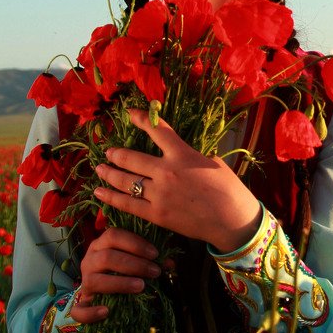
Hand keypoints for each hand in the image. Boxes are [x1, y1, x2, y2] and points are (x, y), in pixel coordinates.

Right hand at [69, 227, 160, 324]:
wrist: (102, 293)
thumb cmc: (123, 271)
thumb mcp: (136, 261)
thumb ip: (150, 259)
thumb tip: (169, 263)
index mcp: (101, 244)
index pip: (114, 235)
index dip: (135, 244)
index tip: (155, 254)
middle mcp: (89, 260)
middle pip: (107, 257)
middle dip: (134, 264)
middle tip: (155, 272)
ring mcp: (84, 282)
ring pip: (96, 280)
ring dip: (121, 283)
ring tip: (142, 286)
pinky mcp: (80, 304)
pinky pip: (79, 310)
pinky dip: (92, 312)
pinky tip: (107, 312)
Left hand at [93, 109, 261, 251]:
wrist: (233, 220)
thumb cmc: (228, 188)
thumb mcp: (211, 161)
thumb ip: (189, 155)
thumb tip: (176, 153)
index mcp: (183, 154)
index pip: (156, 130)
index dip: (140, 118)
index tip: (129, 113)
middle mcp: (167, 171)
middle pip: (131, 158)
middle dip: (115, 154)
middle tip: (107, 152)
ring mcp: (159, 194)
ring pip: (125, 181)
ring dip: (109, 174)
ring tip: (100, 169)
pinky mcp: (156, 214)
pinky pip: (128, 204)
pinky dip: (111, 198)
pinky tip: (100, 193)